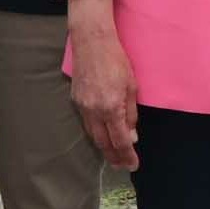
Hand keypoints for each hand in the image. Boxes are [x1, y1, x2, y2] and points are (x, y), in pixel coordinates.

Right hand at [65, 0, 139, 171]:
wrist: (92, 43)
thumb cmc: (116, 61)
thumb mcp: (131, 87)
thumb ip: (131, 114)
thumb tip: (132, 136)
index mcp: (111, 107)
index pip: (120, 141)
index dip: (127, 156)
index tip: (133, 165)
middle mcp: (94, 111)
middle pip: (103, 143)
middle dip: (114, 158)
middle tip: (123, 166)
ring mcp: (82, 106)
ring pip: (93, 135)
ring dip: (104, 147)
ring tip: (114, 156)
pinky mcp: (76, 101)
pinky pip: (87, 123)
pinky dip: (96, 133)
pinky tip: (103, 135)